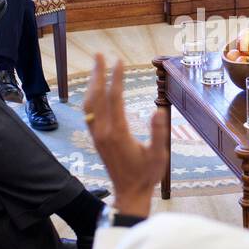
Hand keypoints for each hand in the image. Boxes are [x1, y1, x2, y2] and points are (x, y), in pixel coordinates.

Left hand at [82, 54, 169, 217]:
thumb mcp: (158, 155)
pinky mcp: (97, 139)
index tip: (119, 61)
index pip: (115, 98)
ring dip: (92, 84)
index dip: (116, 78)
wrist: (129, 193)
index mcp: (118, 132)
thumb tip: (159, 111)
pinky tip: (95, 92)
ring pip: (89, 104)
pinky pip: (89, 114)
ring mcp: (97, 136)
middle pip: (97, 96)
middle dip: (98, 74)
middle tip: (99, 54)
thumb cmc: (146, 175)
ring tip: (96, 68)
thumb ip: (158, 133)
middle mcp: (103, 131)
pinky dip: (90, 98)